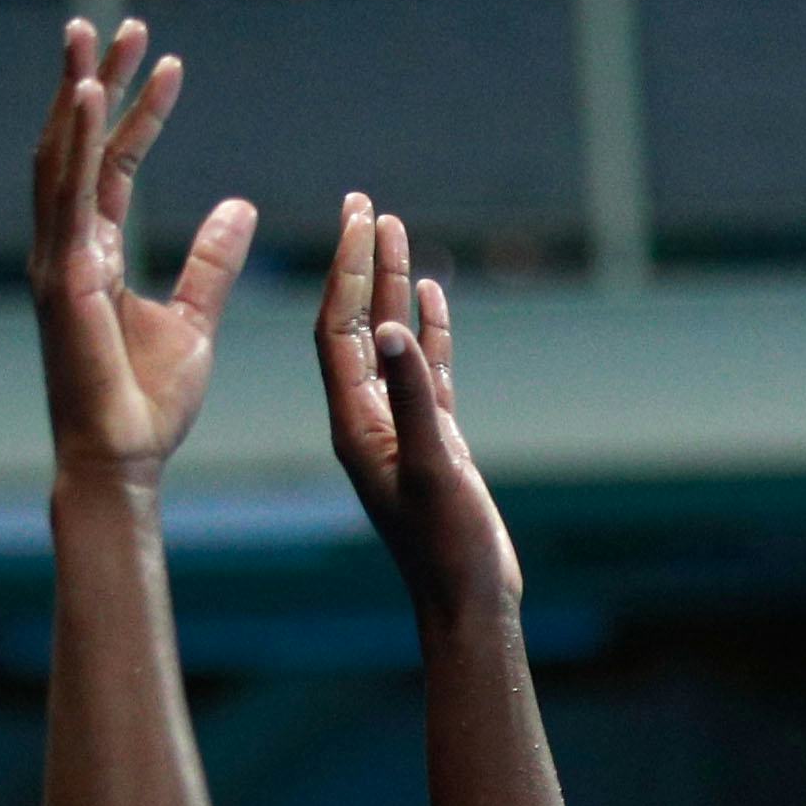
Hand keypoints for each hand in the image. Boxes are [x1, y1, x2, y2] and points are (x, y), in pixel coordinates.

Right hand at [29, 22, 253, 480]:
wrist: (123, 458)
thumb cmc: (150, 402)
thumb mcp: (195, 319)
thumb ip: (212, 260)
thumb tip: (238, 207)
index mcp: (97, 252)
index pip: (115, 163)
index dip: (139, 113)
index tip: (170, 66)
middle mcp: (68, 245)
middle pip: (78, 144)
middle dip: (95, 81)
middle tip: (117, 25)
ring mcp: (58, 258)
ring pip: (64, 155)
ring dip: (78, 93)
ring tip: (94, 36)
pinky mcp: (64, 276)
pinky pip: (70, 195)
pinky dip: (77, 141)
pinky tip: (89, 96)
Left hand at [315, 197, 518, 617]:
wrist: (467, 601)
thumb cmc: (447, 547)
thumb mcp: (431, 467)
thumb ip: (412, 397)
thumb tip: (390, 329)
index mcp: (354, 422)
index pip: (338, 329)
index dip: (345, 270)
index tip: (357, 218)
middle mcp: (367, 418)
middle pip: (355, 322)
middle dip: (360, 262)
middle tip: (364, 204)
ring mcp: (399, 428)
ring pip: (390, 340)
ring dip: (389, 286)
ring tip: (394, 230)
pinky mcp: (432, 441)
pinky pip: (424, 371)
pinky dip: (426, 330)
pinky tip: (430, 297)